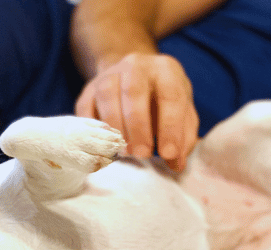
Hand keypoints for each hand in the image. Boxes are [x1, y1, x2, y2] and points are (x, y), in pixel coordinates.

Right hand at [75, 53, 198, 170]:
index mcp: (165, 69)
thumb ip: (184, 137)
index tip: (168, 154)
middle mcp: (136, 65)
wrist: (133, 79)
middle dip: (138, 127)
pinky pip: (86, 108)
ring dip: (116, 127)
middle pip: (133, 91)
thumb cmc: (162, 101)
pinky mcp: (89, 89)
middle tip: (142, 154)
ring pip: (107, 95)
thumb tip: (176, 163)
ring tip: (125, 151)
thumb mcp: (183, 113)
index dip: (170, 127)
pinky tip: (105, 145)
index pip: (170, 95)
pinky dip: (94, 128)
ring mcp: (109, 75)